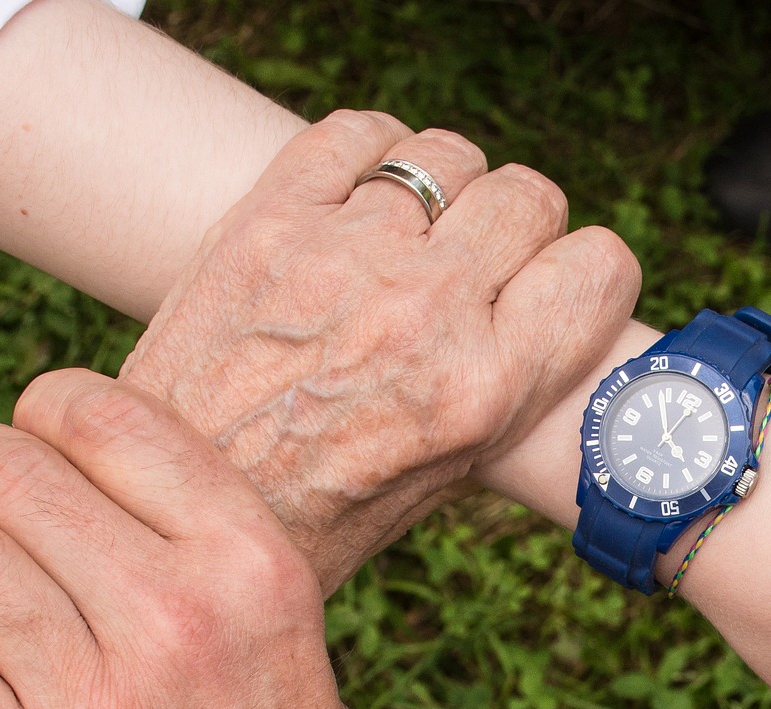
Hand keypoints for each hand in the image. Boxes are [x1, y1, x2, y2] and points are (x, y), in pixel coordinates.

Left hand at [121, 109, 639, 595]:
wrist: (173, 513)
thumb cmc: (313, 514)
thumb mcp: (443, 478)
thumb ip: (505, 385)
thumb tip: (538, 310)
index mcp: (480, 390)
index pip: (598, 268)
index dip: (585, 275)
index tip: (557, 289)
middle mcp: (423, 314)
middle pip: (528, 198)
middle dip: (517, 230)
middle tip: (476, 269)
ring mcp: (343, 257)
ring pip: (447, 156)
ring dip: (441, 192)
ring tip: (409, 240)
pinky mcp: (268, 218)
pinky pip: (358, 133)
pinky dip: (369, 156)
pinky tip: (357, 203)